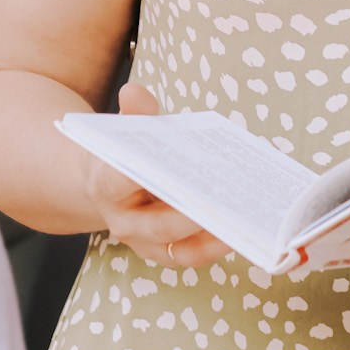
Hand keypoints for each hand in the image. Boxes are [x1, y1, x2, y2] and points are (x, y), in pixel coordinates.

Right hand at [84, 80, 230, 268]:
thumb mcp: (125, 130)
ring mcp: (144, 243)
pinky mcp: (164, 253)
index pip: (121, 182)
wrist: (106, 188)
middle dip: (195, 212)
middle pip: (160, 224)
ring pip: (180, 249)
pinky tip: (242, 225)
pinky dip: (217, 244)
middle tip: (227, 194)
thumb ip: (135, 113)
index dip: (144, 176)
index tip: (174, 165)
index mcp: (108, 186)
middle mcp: (124, 223)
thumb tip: (135, 93)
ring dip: (214, 235)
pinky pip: (193, 255)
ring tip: (244, 214)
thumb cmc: (126, 154)